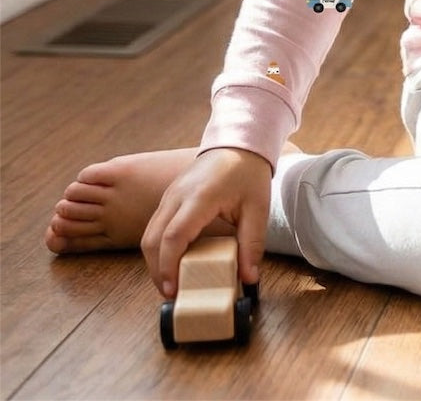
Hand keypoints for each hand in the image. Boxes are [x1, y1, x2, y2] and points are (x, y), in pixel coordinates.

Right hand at [141, 147, 270, 298]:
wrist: (239, 143)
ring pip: (149, 233)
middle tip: (171, 293)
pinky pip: (155, 225)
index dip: (168, 266)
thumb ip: (252, 243)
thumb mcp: (257, 208)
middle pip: (152, 238)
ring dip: (154, 260)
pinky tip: (171, 261)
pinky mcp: (168, 197)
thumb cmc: (248, 173)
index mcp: (200, 197)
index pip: (174, 235)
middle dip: (156, 270)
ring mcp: (169, 194)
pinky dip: (157, 247)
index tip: (173, 289)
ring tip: (170, 282)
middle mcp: (177, 195)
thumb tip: (249, 277)